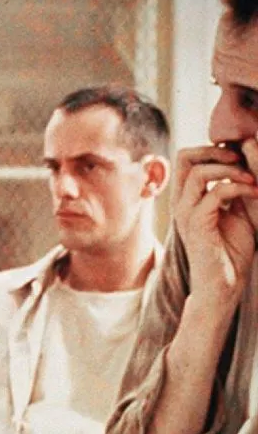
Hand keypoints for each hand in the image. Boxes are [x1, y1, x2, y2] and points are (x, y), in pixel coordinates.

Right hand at [173, 141, 257, 314]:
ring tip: (252, 180)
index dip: (214, 149)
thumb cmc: (233, 250)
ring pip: (197, 172)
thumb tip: (245, 152)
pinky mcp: (196, 225)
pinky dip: (238, 187)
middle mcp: (182, 202)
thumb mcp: (243, 208)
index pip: (188, 158)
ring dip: (230, 170)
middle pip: (184, 157)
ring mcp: (186, 214)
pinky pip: (214, 193)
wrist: (224, 284)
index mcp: (189, 197)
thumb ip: (240, 183)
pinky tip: (254, 193)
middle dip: (215, 151)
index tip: (242, 157)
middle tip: (241, 159)